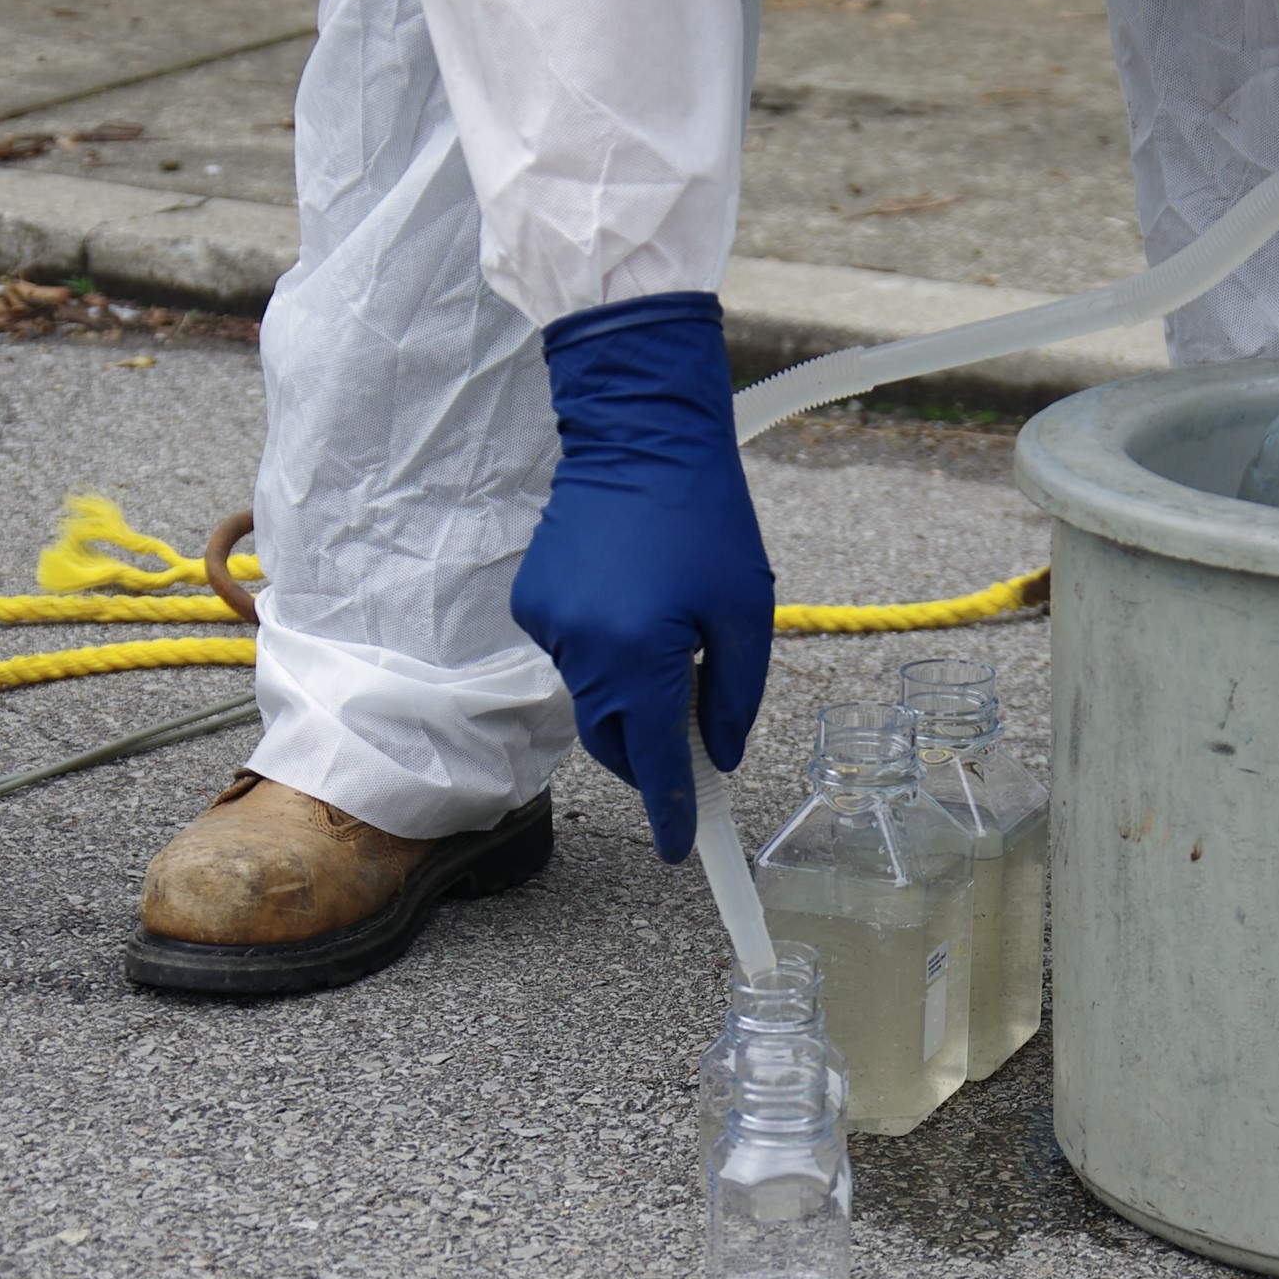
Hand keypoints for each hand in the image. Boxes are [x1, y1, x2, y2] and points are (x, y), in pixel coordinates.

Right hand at [511, 292, 775, 862]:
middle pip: (613, 741)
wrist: (636, 431)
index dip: (671, 811)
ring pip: (595, 697)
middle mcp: (581, 652)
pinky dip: (608, 653)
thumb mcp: (745, 611)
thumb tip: (721, 751)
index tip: (681, 847)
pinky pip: (575, 653)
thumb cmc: (702, 513)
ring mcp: (549, 627)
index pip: (656, 761)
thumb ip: (735, 694)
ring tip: (673, 641)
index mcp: (638, 658)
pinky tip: (637, 605)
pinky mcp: (534, 601)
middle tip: (694, 748)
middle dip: (650, 757)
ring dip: (632, 694)